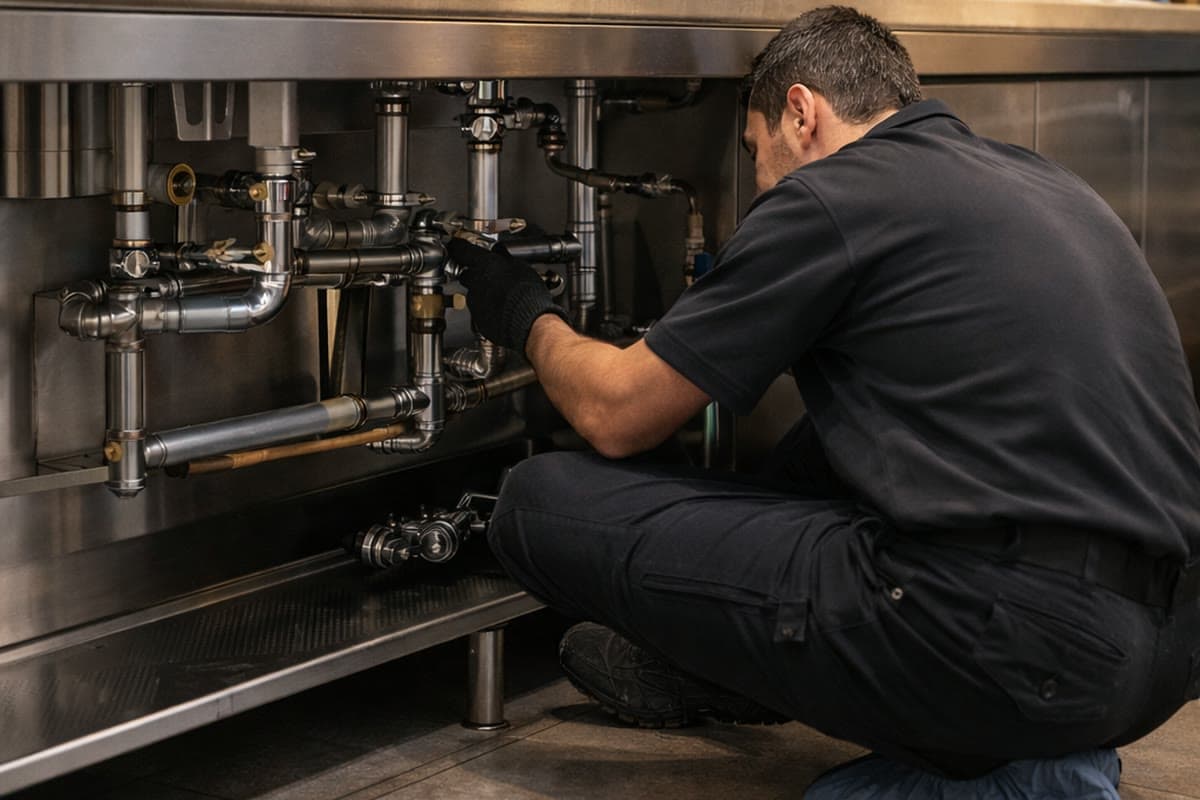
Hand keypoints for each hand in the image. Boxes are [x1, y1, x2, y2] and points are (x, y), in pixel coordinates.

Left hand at [447, 237, 569, 354]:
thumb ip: (505, 258)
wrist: (529, 322)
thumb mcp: (520, 266)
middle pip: (466, 274)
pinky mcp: (479, 320)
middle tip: (488, 272)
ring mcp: (475, 303)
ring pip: (474, 293)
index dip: (458, 247)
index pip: (461, 250)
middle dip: (474, 273)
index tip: (457, 245)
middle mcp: (474, 283)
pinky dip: (489, 309)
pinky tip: (503, 309)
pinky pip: (480, 311)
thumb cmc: (526, 294)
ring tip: (502, 295)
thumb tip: (501, 252)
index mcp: (483, 265)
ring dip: (484, 293)